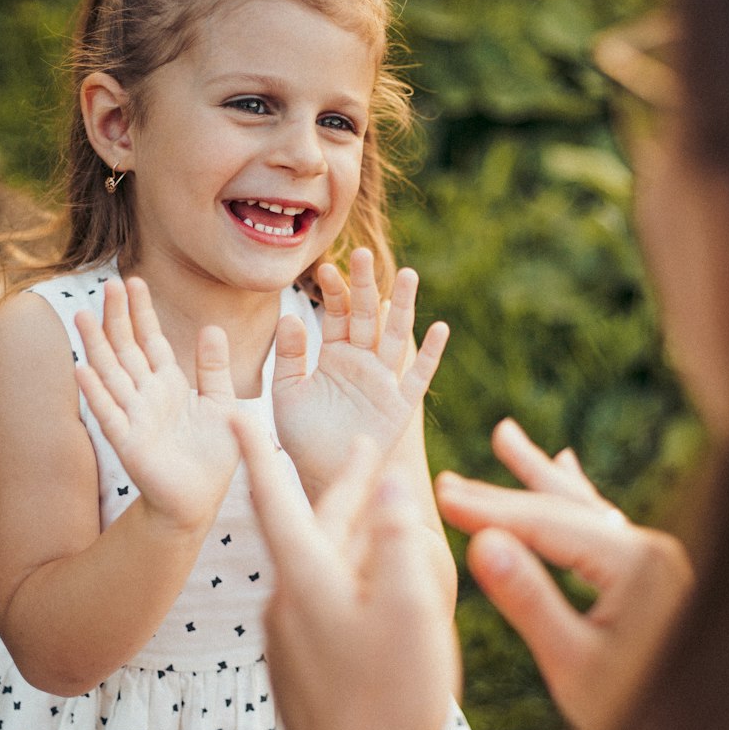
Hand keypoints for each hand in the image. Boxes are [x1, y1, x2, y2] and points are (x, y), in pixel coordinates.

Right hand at [75, 277, 239, 532]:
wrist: (200, 500)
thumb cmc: (212, 456)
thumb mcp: (223, 404)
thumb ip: (214, 369)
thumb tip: (211, 327)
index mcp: (169, 384)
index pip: (151, 340)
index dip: (141, 312)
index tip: (133, 281)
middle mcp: (146, 396)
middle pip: (126, 349)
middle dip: (117, 318)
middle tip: (109, 283)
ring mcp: (133, 417)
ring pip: (110, 374)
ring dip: (96, 346)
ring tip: (81, 316)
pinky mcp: (128, 443)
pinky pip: (109, 414)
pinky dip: (95, 393)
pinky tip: (81, 370)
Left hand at [232, 413, 460, 729]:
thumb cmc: (389, 699)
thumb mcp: (410, 610)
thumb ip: (399, 540)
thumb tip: (392, 483)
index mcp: (306, 578)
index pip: (274, 497)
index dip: (257, 450)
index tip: (233, 409)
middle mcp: (288, 600)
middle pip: (310, 527)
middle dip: (339, 485)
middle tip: (362, 447)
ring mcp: (294, 636)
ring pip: (324, 565)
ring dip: (353, 532)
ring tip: (384, 508)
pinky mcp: (305, 664)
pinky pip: (328, 600)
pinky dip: (354, 575)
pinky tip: (381, 584)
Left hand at [271, 248, 448, 499]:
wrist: (321, 475)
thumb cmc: (302, 437)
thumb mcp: (288, 393)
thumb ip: (290, 357)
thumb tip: (289, 317)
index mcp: (334, 355)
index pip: (336, 314)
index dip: (333, 292)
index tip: (325, 270)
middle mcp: (362, 362)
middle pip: (367, 316)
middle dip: (365, 286)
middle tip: (364, 254)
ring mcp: (384, 380)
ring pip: (396, 336)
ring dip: (403, 307)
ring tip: (409, 275)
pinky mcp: (400, 405)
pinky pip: (418, 376)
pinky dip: (431, 354)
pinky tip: (440, 328)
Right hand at [435, 418, 692, 729]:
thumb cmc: (636, 711)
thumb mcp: (573, 664)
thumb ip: (529, 599)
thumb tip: (481, 542)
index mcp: (636, 564)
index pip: (547, 525)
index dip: (489, 510)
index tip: (440, 494)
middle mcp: (651, 549)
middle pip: (563, 510)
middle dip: (504, 492)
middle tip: (448, 479)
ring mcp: (656, 559)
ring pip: (584, 508)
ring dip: (540, 478)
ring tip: (506, 438)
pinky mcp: (654, 574)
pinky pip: (604, 524)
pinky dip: (575, 499)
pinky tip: (567, 470)